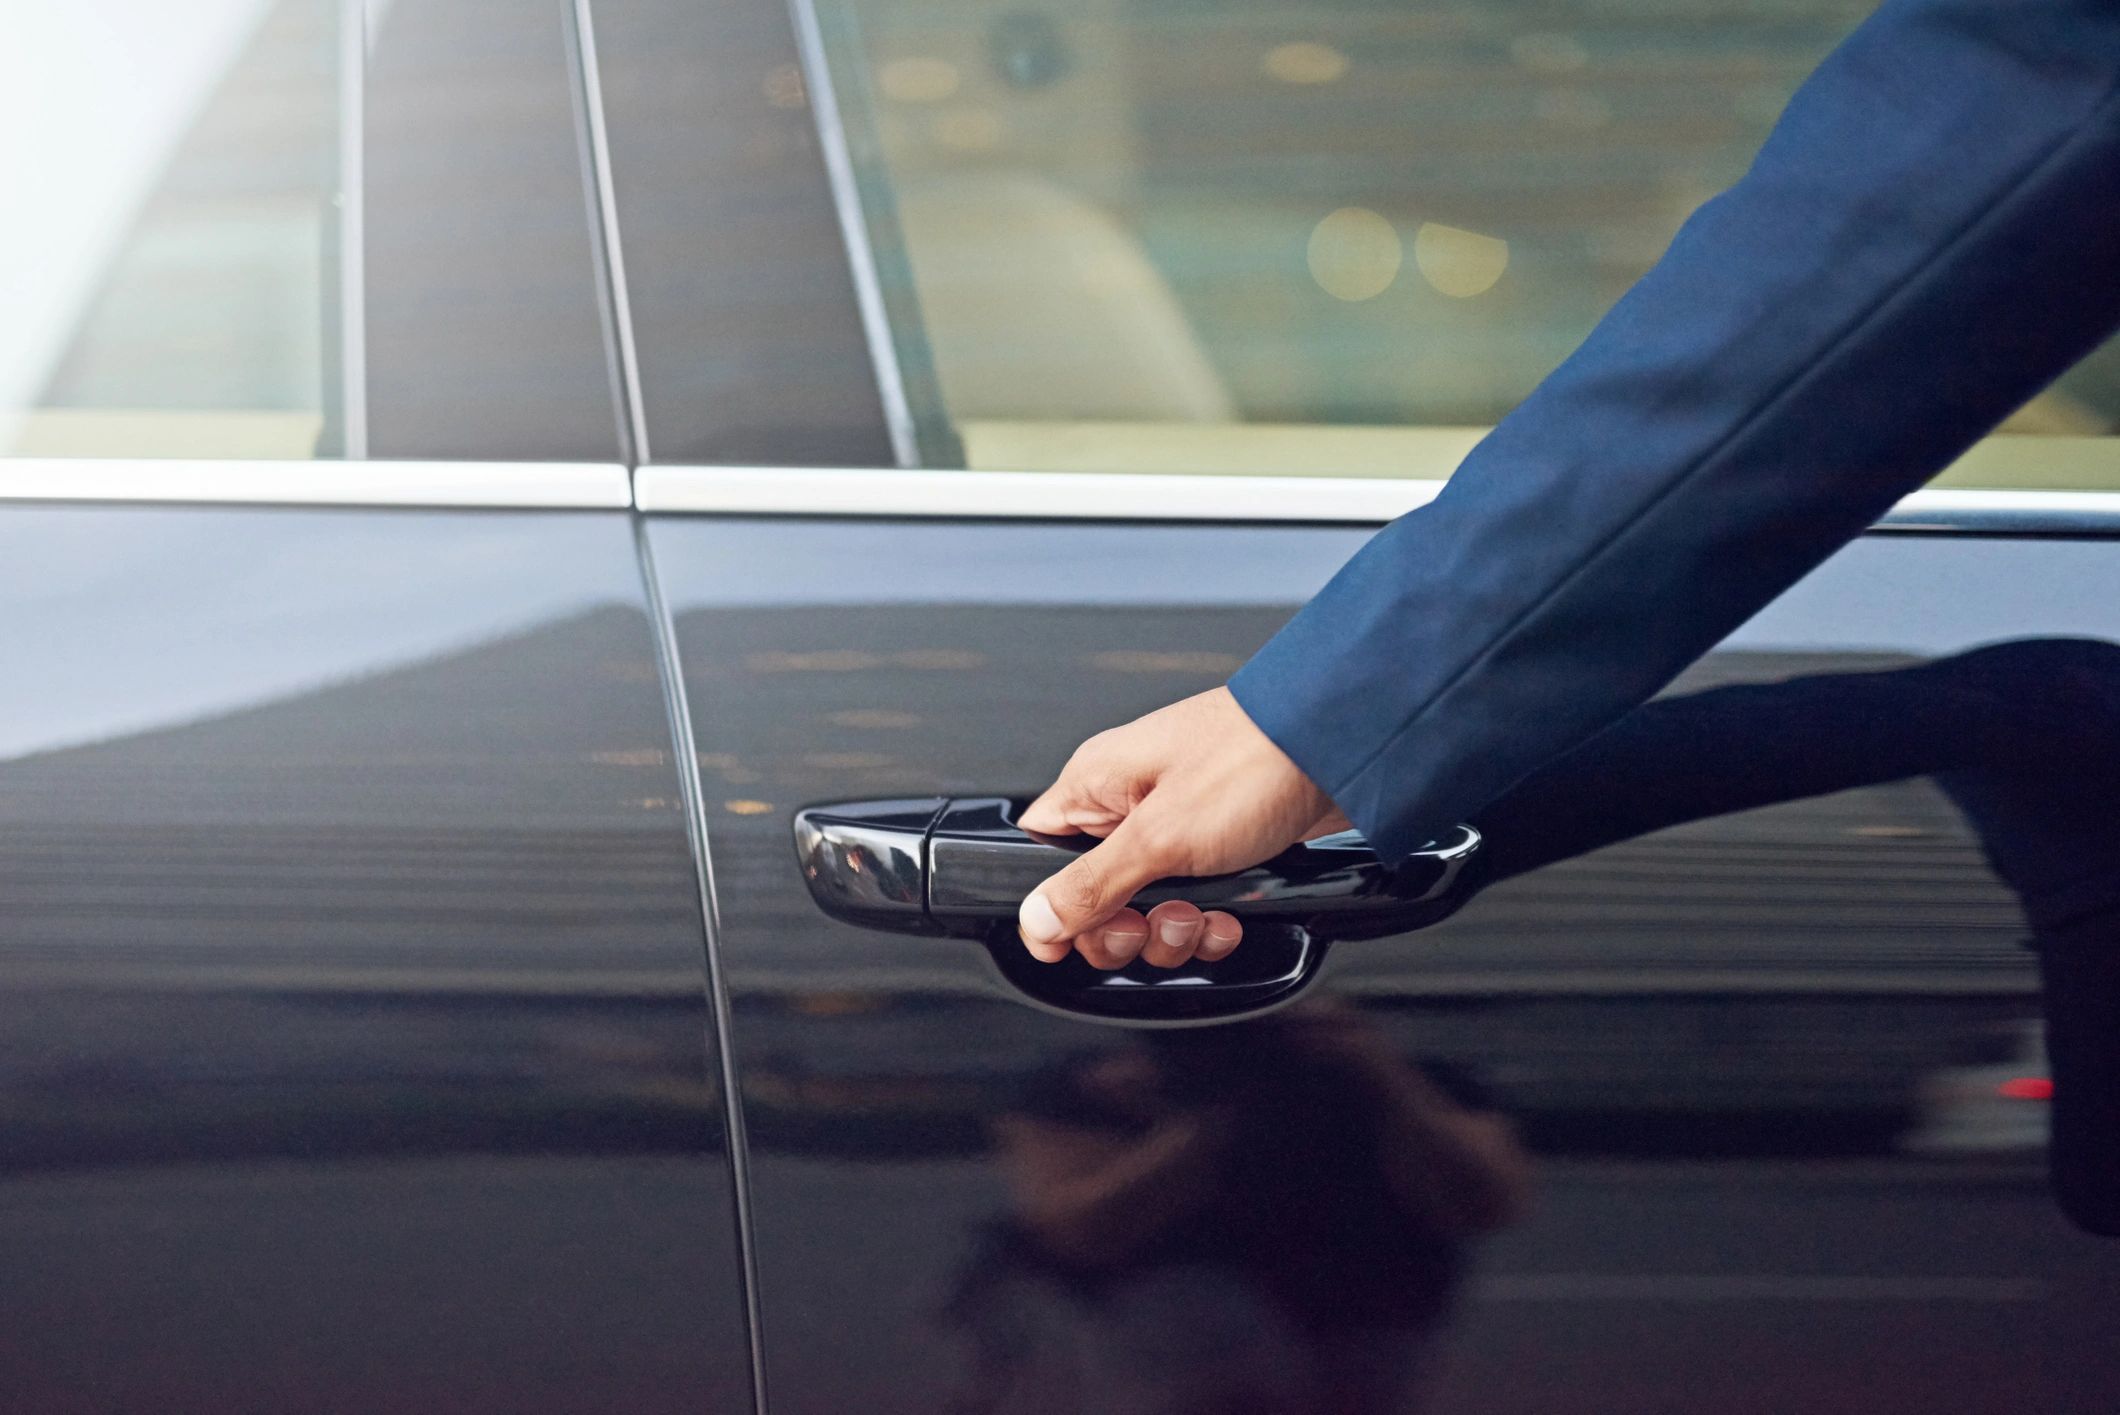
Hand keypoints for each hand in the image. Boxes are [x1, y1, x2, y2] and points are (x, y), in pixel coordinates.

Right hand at [1016, 687, 1348, 966]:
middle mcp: (1130, 805)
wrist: (1344, 750)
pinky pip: (1196, 903)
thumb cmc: (1253, 760)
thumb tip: (1037, 919)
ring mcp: (1178, 827)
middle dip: (1127, 928)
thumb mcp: (1160, 837)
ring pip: (1149, 910)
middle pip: (1095, 898)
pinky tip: (1233, 917)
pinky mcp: (1222, 846)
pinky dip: (1213, 922)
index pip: (1041, 859)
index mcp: (1096, 786)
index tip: (1079, 938)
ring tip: (1203, 915)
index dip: (1054, 908)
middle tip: (1154, 921)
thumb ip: (1092, 885)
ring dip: (1177, 930)